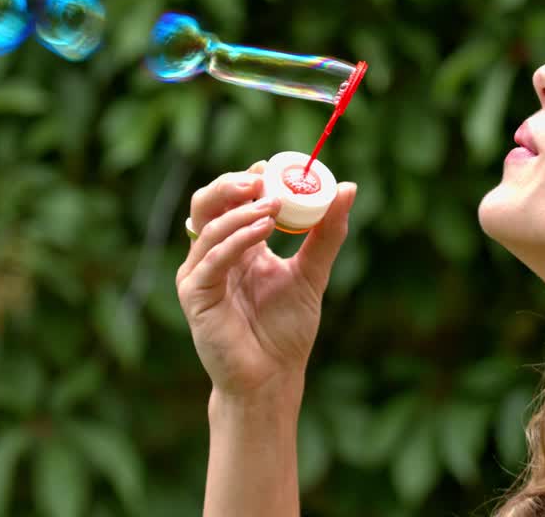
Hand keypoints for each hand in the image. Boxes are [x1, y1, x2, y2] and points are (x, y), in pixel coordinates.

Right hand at [176, 160, 357, 398]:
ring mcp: (200, 273)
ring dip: (239, 211)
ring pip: (207, 226)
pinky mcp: (195, 295)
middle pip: (207, 203)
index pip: (234, 199)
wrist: (272, 378)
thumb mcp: (312, 273)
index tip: (274, 166)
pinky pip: (210, 259)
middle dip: (231, 184)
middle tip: (261, 177)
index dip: (248, 178)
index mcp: (238, 246)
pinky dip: (235, 240)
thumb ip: (327, 233)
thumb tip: (349, 188)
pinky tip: (262, 232)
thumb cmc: (286, 330)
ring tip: (272, 205)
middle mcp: (214, 255)